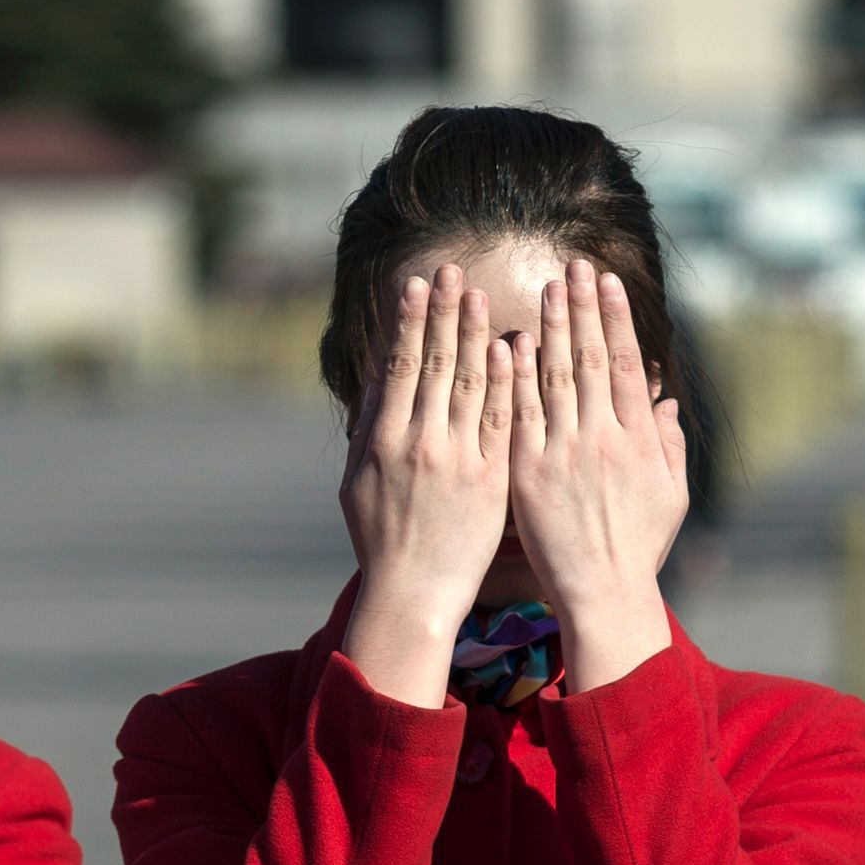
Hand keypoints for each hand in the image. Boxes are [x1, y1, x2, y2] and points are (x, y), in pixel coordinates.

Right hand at [336, 266, 511, 708]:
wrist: (414, 594)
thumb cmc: (381, 540)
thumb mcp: (355, 482)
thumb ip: (367, 428)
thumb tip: (379, 379)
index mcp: (384, 440)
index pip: (400, 366)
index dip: (408, 321)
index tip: (416, 285)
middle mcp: (419, 443)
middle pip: (433, 363)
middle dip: (442, 313)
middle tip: (450, 270)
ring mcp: (457, 460)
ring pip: (467, 384)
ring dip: (474, 335)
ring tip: (479, 293)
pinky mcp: (490, 480)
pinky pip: (499, 421)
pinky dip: (503, 383)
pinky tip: (509, 348)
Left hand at [506, 259, 689, 691]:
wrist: (602, 593)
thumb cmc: (638, 547)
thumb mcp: (672, 495)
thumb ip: (669, 445)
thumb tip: (666, 401)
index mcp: (639, 439)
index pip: (628, 364)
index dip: (616, 318)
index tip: (606, 282)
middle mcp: (603, 438)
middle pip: (592, 359)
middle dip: (582, 308)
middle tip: (573, 266)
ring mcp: (564, 453)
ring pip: (556, 377)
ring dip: (551, 328)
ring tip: (546, 288)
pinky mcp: (529, 473)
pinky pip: (520, 415)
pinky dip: (517, 377)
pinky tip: (510, 342)